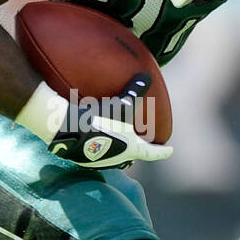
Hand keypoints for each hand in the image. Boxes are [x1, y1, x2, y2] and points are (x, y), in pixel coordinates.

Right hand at [48, 73, 172, 168]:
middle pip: (133, 157)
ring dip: (119, 152)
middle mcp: (118, 159)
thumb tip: (147, 77)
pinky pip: (97, 156)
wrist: (69, 130)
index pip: (152, 153)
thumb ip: (134, 90)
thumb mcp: (120, 103)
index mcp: (132, 149)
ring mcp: (101, 162)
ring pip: (115, 159)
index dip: (162, 151)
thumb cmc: (99, 118)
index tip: (170, 151)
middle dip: (138, 152)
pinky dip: (100, 149)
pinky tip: (95, 141)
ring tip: (119, 143)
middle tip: (142, 146)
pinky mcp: (84, 160)